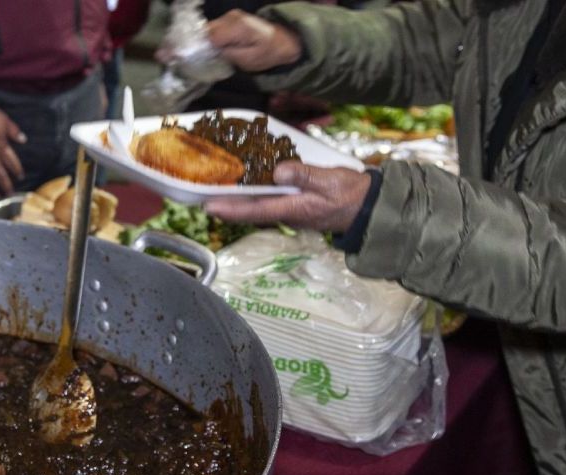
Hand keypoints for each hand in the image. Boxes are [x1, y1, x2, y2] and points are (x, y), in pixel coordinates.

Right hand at [205, 10, 302, 71]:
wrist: (284, 39)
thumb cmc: (268, 53)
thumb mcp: (248, 61)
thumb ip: (228, 54)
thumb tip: (211, 52)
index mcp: (238, 28)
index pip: (210, 37)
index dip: (206, 49)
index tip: (208, 59)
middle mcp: (232, 17)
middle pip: (206, 31)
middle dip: (206, 44)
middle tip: (214, 56)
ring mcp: (231, 15)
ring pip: (209, 29)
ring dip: (210, 41)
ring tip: (220, 51)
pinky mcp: (231, 17)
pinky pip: (215, 27)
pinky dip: (215, 37)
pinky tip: (224, 45)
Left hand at [205, 162, 372, 232]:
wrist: (367, 206)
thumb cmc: (350, 194)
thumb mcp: (331, 181)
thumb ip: (305, 175)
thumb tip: (279, 171)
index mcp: (292, 209)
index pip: (255, 210)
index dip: (230, 208)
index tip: (207, 206)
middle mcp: (285, 212)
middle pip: (248, 209)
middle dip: (223, 203)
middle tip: (198, 194)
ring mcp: (288, 209)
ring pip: (255, 204)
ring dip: (234, 198)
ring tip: (213, 186)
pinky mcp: (292, 203)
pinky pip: (266, 199)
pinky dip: (251, 191)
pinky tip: (243, 181)